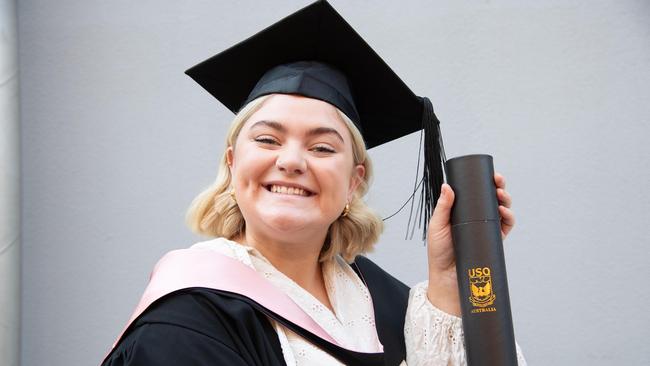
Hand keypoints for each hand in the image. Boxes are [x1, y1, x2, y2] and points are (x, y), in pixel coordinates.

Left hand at [426, 173, 514, 315]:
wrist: (448, 277)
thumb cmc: (440, 253)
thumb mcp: (438, 226)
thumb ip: (443, 207)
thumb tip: (448, 186)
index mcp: (464, 212)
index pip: (477, 194)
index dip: (486, 183)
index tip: (490, 174)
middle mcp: (477, 219)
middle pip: (493, 199)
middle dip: (499, 188)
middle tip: (498, 182)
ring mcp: (487, 230)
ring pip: (502, 211)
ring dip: (505, 201)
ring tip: (501, 196)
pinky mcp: (494, 242)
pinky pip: (506, 227)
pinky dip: (508, 218)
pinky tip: (503, 212)